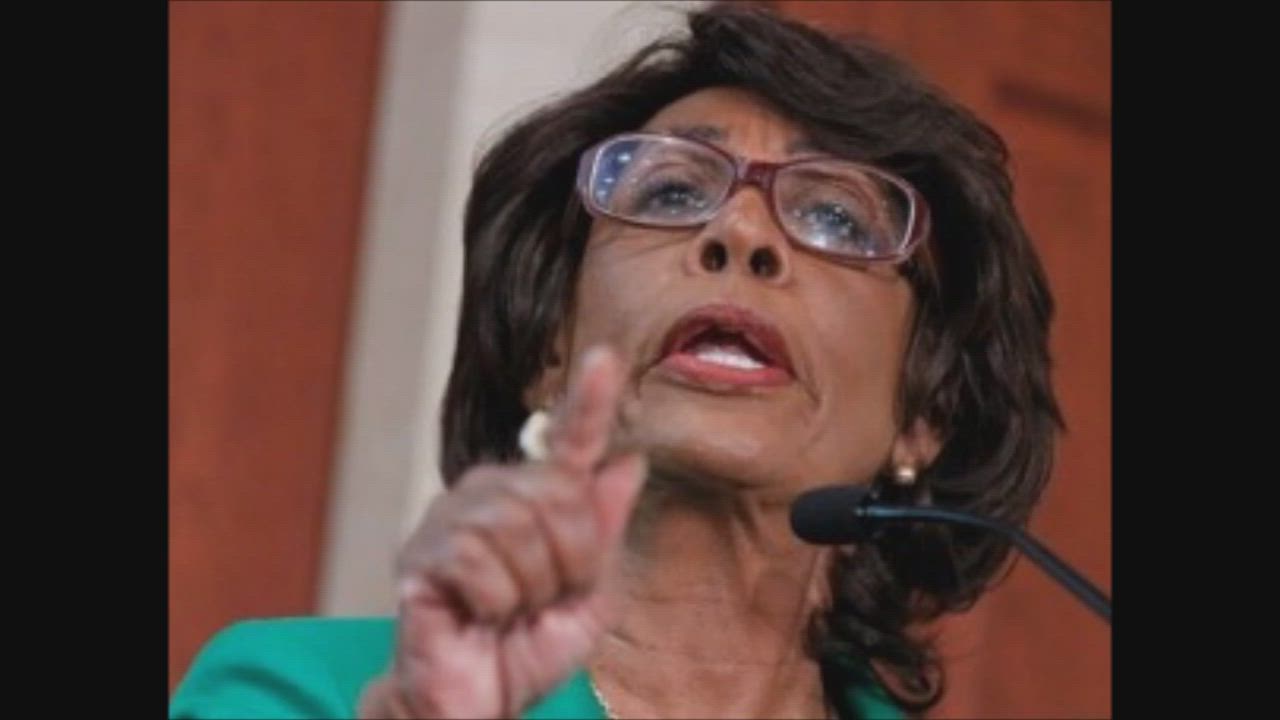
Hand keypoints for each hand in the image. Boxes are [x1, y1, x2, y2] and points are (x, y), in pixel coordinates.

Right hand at [359, 347, 644, 718]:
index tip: (606, 357)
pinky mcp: (419, 552)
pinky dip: (493, 602)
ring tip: (509, 610)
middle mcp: (488, 494)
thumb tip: (629, 462)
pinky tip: (477, 614)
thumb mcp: (588, 595)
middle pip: (555, 494)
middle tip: (545, 600)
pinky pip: (480, 561)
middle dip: (569, 560)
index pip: (568, 443)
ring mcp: (450, 518)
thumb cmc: (525, 649)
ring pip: (517, 526)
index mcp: (533, 499)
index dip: (588, 402)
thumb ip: (603, 530)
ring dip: (530, 586)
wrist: (476, 702)